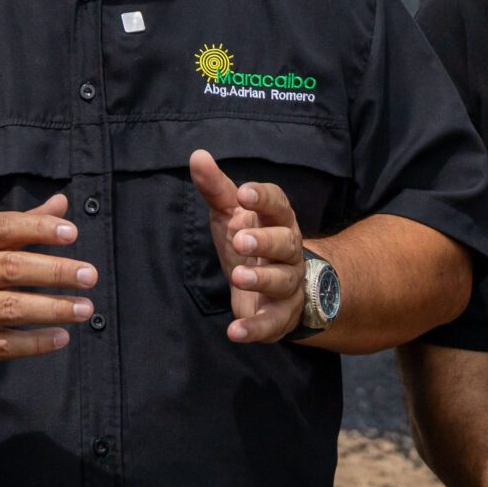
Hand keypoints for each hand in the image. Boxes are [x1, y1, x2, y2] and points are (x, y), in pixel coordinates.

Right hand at [0, 195, 95, 370]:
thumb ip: (21, 225)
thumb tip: (61, 203)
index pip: (1, 229)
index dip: (36, 228)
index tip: (71, 233)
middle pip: (9, 269)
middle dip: (53, 271)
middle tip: (89, 275)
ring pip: (7, 308)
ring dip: (50, 309)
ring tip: (85, 308)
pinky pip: (1, 344)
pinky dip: (33, 343)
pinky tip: (60, 337)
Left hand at [188, 150, 307, 342]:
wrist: (277, 288)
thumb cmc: (251, 242)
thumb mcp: (230, 215)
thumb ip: (215, 189)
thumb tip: (197, 155)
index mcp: (278, 221)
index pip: (278, 205)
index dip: (264, 198)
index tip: (244, 194)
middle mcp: (290, 251)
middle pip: (287, 243)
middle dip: (265, 242)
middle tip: (241, 240)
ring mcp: (289, 284)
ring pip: (283, 281)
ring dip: (261, 279)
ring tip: (238, 277)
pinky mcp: (281, 315)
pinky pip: (272, 323)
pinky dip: (255, 329)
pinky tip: (235, 331)